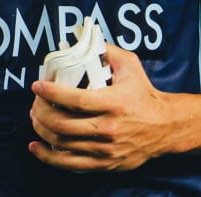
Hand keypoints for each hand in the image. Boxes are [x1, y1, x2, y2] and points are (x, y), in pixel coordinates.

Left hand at [28, 44, 173, 171]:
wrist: (164, 127)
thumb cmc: (144, 94)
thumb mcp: (130, 65)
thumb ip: (106, 50)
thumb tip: (82, 37)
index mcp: (114, 103)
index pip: (75, 100)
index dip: (51, 93)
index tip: (37, 86)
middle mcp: (108, 129)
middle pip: (62, 124)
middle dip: (41, 111)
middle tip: (35, 102)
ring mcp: (105, 149)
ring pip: (62, 143)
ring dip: (41, 129)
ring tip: (35, 117)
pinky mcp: (104, 164)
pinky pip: (69, 164)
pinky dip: (48, 156)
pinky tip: (36, 145)